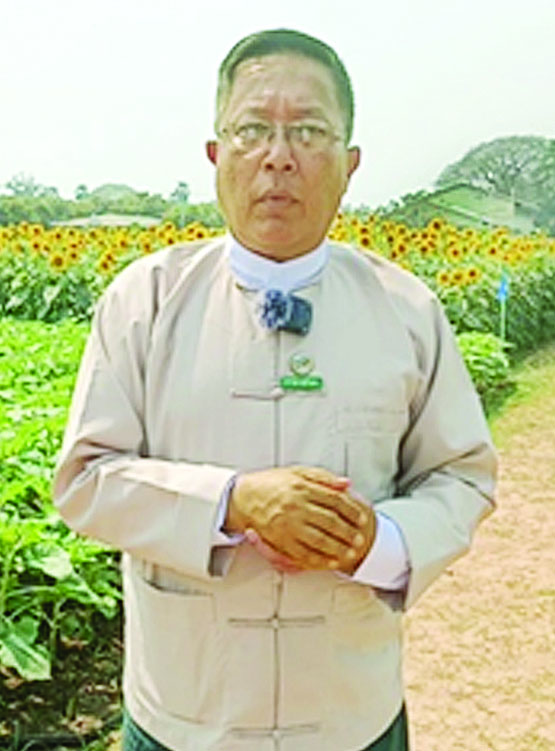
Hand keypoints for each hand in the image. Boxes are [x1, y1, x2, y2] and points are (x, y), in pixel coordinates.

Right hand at [226, 465, 374, 572]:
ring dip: (338, 548)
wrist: (244, 496)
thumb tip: (346, 484)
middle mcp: (296, 506)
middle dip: (348, 532)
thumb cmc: (270, 484)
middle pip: (330, 521)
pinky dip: (319, 560)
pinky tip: (330, 561)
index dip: (352, 510)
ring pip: (320, 540)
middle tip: (360, 539)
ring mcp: (288, 524)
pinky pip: (303, 553)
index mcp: (302, 488)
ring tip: (350, 553)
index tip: (361, 517)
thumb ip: (323, 477)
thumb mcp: (297, 472)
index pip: (335, 500)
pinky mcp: (279, 539)